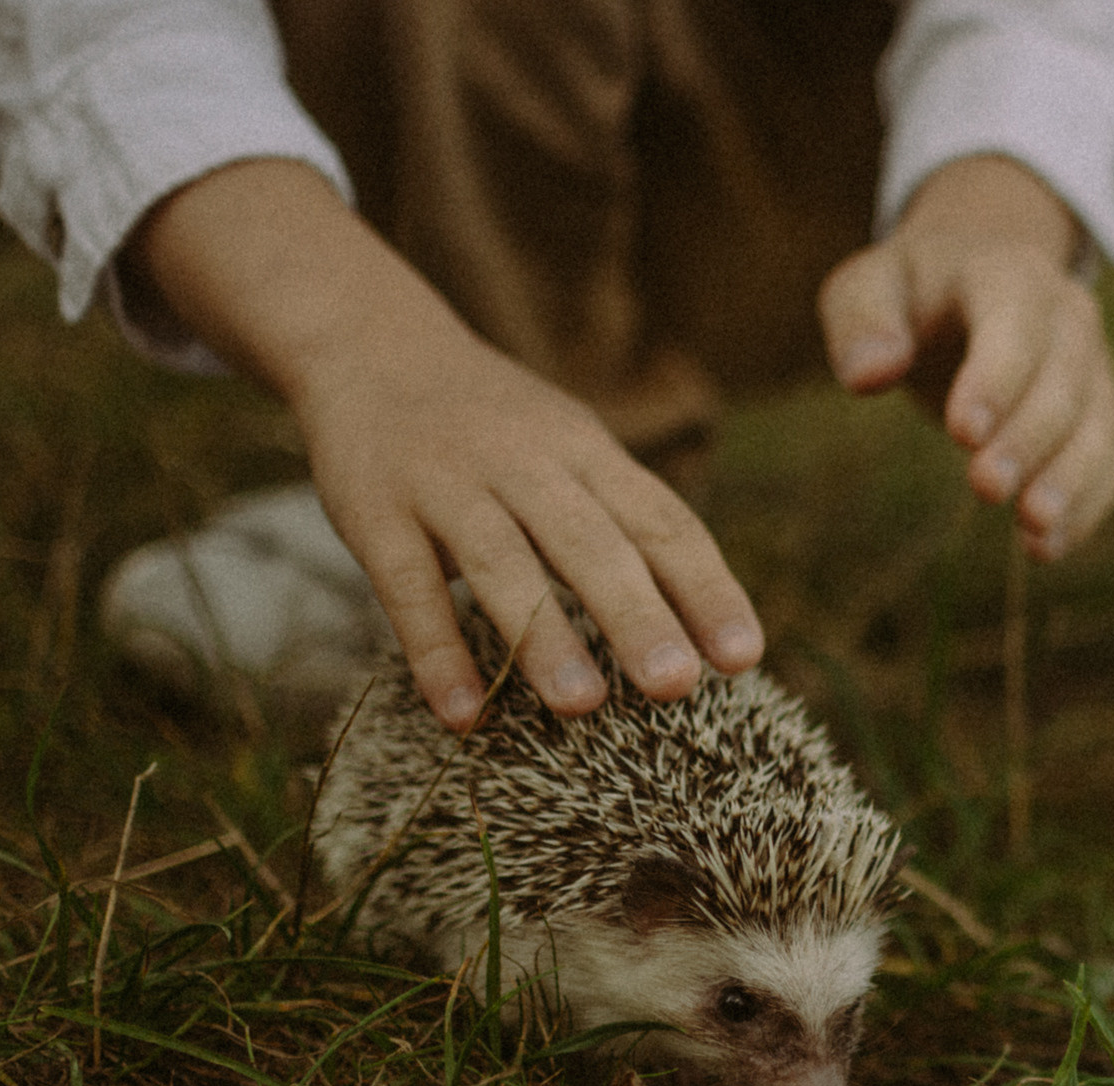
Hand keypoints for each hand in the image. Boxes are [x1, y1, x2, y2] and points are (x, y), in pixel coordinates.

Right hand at [131, 160, 761, 731]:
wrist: (370, 346)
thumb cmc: (497, 426)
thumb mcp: (571, 449)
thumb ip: (625, 521)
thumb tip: (703, 625)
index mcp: (588, 452)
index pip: (661, 521)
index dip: (705, 587)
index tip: (743, 655)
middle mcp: (525, 463)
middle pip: (590, 542)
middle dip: (636, 614)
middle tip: (676, 685)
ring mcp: (447, 484)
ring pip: (502, 562)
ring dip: (542, 635)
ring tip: (583, 704)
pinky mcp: (376, 512)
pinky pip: (408, 587)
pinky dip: (436, 652)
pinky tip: (465, 712)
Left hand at [817, 155, 1113, 558]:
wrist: (973, 283)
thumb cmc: (911, 295)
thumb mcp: (867, 287)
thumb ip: (861, 323)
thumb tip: (868, 376)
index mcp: (1010, 274)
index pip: (1016, 324)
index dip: (997, 379)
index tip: (962, 435)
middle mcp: (1068, 317)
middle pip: (1064, 382)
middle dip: (1029, 440)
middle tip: (986, 490)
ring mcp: (1093, 368)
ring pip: (1098, 427)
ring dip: (1070, 482)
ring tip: (1034, 532)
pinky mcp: (1099, 416)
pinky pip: (1107, 463)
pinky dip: (1085, 507)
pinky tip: (1046, 549)